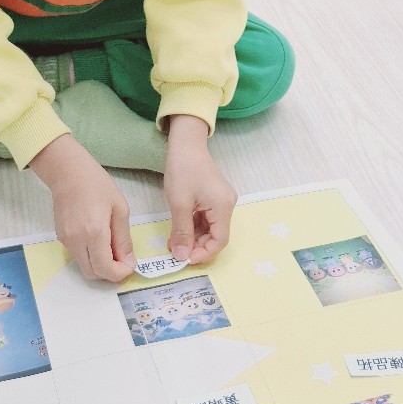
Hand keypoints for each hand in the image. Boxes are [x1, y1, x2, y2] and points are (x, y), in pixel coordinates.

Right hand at [30, 135, 135, 282]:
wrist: (68, 172)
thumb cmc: (98, 185)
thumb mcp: (120, 209)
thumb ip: (124, 239)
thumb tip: (129, 262)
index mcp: (94, 232)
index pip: (105, 269)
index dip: (120, 274)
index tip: (130, 264)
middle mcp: (76, 241)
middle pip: (92, 274)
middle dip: (109, 272)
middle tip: (122, 258)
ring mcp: (65, 240)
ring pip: (84, 266)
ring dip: (99, 264)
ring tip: (110, 244)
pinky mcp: (60, 237)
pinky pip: (77, 255)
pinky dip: (90, 255)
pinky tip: (97, 237)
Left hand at [163, 115, 236, 264]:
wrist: (185, 144)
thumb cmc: (182, 170)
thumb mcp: (179, 204)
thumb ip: (182, 232)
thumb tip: (181, 256)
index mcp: (223, 207)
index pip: (220, 240)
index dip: (204, 253)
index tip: (185, 259)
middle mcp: (227, 205)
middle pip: (216, 235)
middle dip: (197, 246)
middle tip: (177, 251)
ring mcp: (222, 201)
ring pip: (210, 228)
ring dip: (194, 237)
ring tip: (175, 242)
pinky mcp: (214, 198)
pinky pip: (207, 219)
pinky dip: (194, 227)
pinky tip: (179, 230)